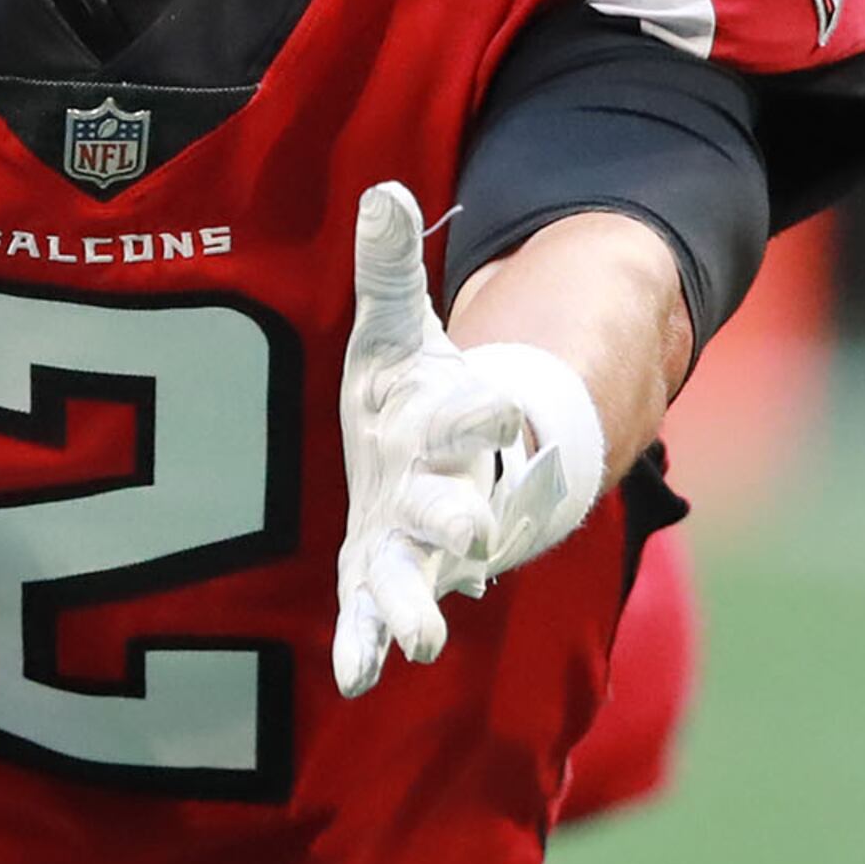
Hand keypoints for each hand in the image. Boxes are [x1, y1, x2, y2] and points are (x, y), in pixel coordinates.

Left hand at [331, 182, 525, 696]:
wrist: (437, 462)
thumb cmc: (421, 391)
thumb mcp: (400, 327)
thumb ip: (390, 268)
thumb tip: (382, 189)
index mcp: (454, 419)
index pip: (480, 410)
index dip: (491, 406)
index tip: (508, 404)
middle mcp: (444, 485)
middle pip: (461, 505)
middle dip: (465, 519)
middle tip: (473, 539)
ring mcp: (414, 538)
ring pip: (422, 575)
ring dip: (419, 604)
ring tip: (425, 640)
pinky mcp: (380, 571)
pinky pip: (373, 611)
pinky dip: (366, 643)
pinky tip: (356, 675)